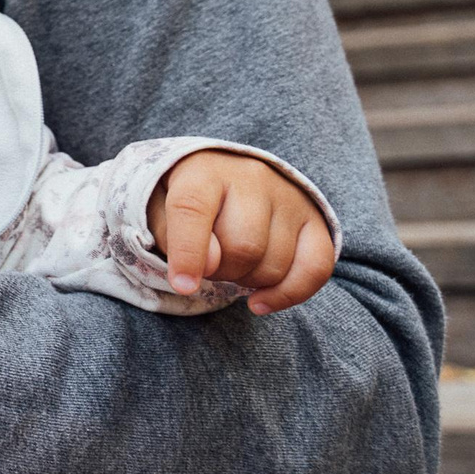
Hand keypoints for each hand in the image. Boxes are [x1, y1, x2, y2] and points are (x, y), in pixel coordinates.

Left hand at [146, 150, 334, 313]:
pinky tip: (259, 302)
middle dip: (221, 272)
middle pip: (243, 246)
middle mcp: (252, 179)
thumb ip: (169, 234)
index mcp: (204, 171)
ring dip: (248, 282)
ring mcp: (289, 198)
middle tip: (209, 267)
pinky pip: (315, 269)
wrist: (227, 174)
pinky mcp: (315, 219)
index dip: (187, 253)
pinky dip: (287, 295)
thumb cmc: (187, 200)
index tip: (183, 286)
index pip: (193, 209)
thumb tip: (211, 264)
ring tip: (232, 267)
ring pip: (275, 264)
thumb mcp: (159, 208)